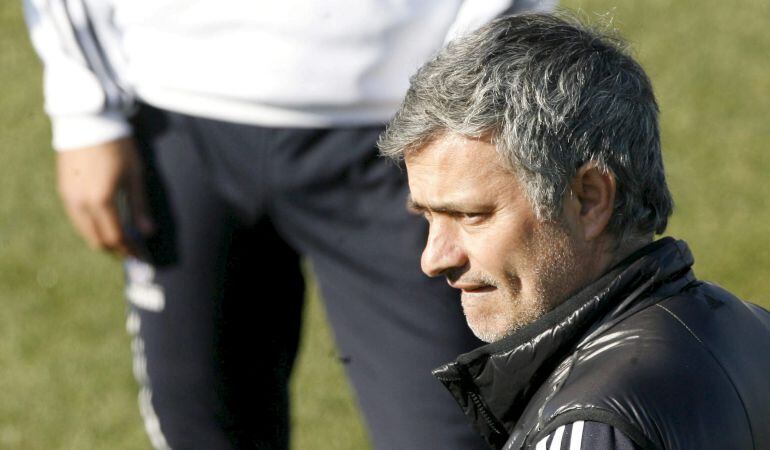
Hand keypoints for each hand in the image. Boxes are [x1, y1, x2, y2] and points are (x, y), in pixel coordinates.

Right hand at [56, 137, 154, 256]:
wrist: (88, 122)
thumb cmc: (118, 147)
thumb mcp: (134, 176)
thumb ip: (139, 206)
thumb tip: (148, 232)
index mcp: (101, 201)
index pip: (115, 237)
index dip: (129, 249)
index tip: (141, 255)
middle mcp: (81, 204)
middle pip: (97, 239)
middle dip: (115, 249)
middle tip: (131, 251)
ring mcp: (69, 198)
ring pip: (84, 231)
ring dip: (102, 239)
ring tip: (120, 239)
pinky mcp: (64, 190)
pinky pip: (77, 218)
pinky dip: (91, 227)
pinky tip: (104, 222)